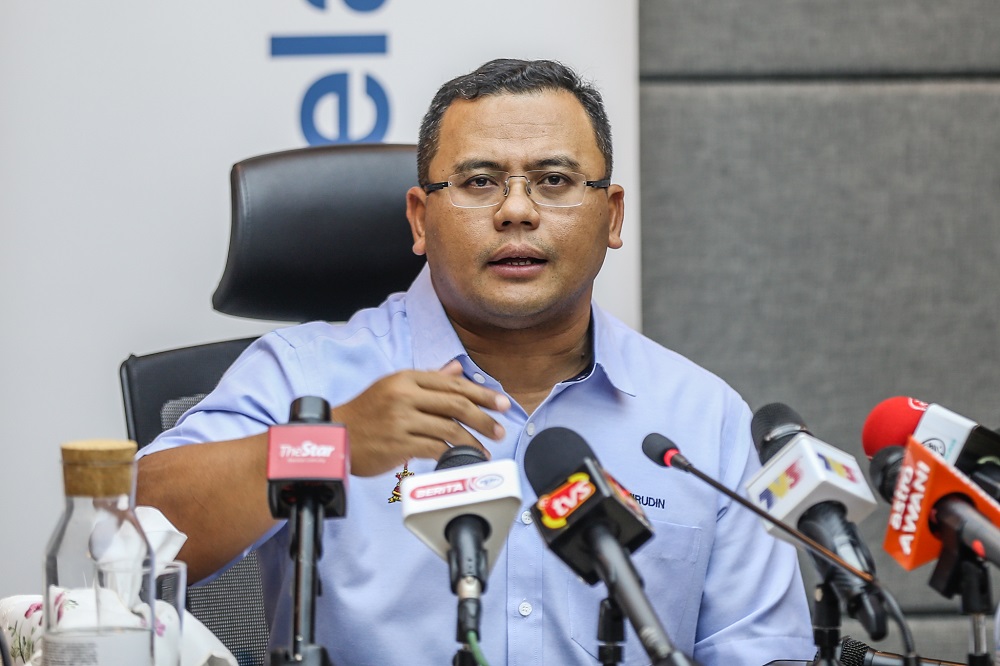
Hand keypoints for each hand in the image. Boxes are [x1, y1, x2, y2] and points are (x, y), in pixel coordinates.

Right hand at [331, 361, 510, 475]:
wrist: (337, 435)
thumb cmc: (367, 412)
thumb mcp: (395, 386)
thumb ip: (429, 379)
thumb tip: (457, 369)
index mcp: (407, 378)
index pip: (454, 384)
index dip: (482, 394)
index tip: (501, 403)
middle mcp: (405, 395)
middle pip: (456, 404)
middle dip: (484, 418)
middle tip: (500, 430)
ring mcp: (401, 420)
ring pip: (449, 428)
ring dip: (472, 441)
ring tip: (485, 449)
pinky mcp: (398, 444)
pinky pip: (435, 448)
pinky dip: (453, 454)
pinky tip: (463, 459)